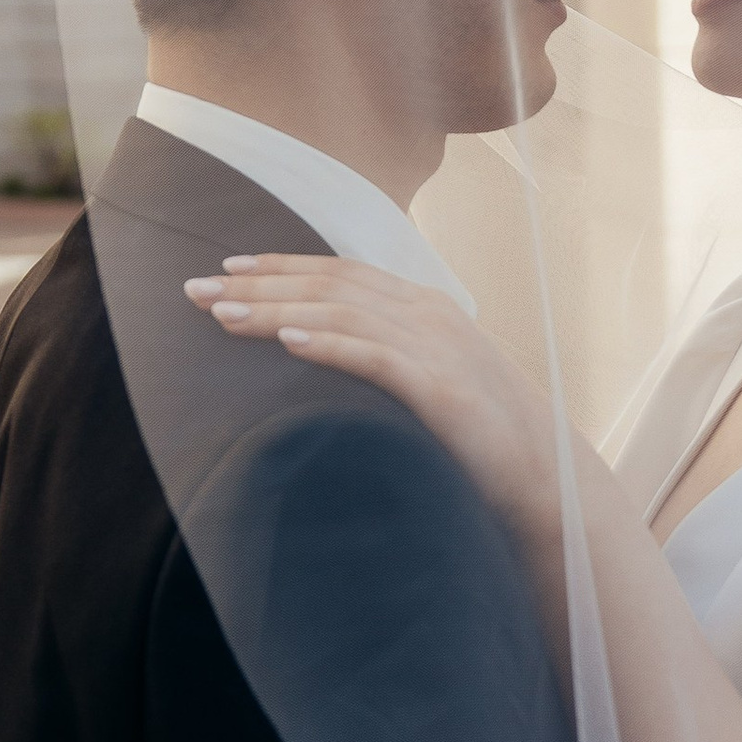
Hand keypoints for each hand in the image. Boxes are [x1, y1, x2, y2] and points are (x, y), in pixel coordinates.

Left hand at [183, 257, 564, 558]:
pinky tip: (288, 340)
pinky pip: (376, 357)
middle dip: (259, 283)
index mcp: (423, 306)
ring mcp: (436, 348)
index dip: (281, 265)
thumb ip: (387, 353)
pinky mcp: (441, 388)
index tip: (227, 267)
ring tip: (224, 314)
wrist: (544, 476)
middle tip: (197, 289)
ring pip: (342, 314)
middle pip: (330, 285)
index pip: (340, 273)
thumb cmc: (481, 433)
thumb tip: (325, 349)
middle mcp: (427, 314)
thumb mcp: (431, 377)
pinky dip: (329, 344)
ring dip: (278, 309)